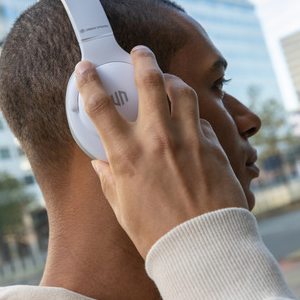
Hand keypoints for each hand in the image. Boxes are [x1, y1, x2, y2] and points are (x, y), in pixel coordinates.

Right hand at [75, 46, 247, 258]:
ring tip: (168, 79)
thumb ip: (109, 179)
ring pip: (181, 90)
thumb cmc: (158, 233)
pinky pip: (202, 118)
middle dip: (141, 59)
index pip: (99, 106)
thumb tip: (100, 163)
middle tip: (139, 52)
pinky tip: (189, 121)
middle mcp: (157, 139)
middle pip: (148, 81)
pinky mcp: (213, 145)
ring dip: (172, 79)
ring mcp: (188, 138)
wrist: (203, 247)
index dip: (89, 81)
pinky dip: (192, 114)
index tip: (85, 68)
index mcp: (126, 155)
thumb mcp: (122, 208)